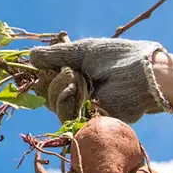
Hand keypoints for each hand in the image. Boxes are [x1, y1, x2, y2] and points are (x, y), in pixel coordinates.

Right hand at [29, 38, 172, 123]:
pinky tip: (77, 89)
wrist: (142, 75)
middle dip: (52, 80)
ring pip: (52, 104)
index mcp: (76, 75)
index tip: (39, 65)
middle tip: (68, 71)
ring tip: (77, 78)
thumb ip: (55, 55)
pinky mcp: (88, 121)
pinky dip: (65, 100)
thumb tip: (30, 56)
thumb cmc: (117, 58)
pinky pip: (64, 115)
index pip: (48, 79)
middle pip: (46, 93)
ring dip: (59, 88)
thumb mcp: (81, 51)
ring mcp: (82, 107)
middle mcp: (78, 92)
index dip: (41, 73)